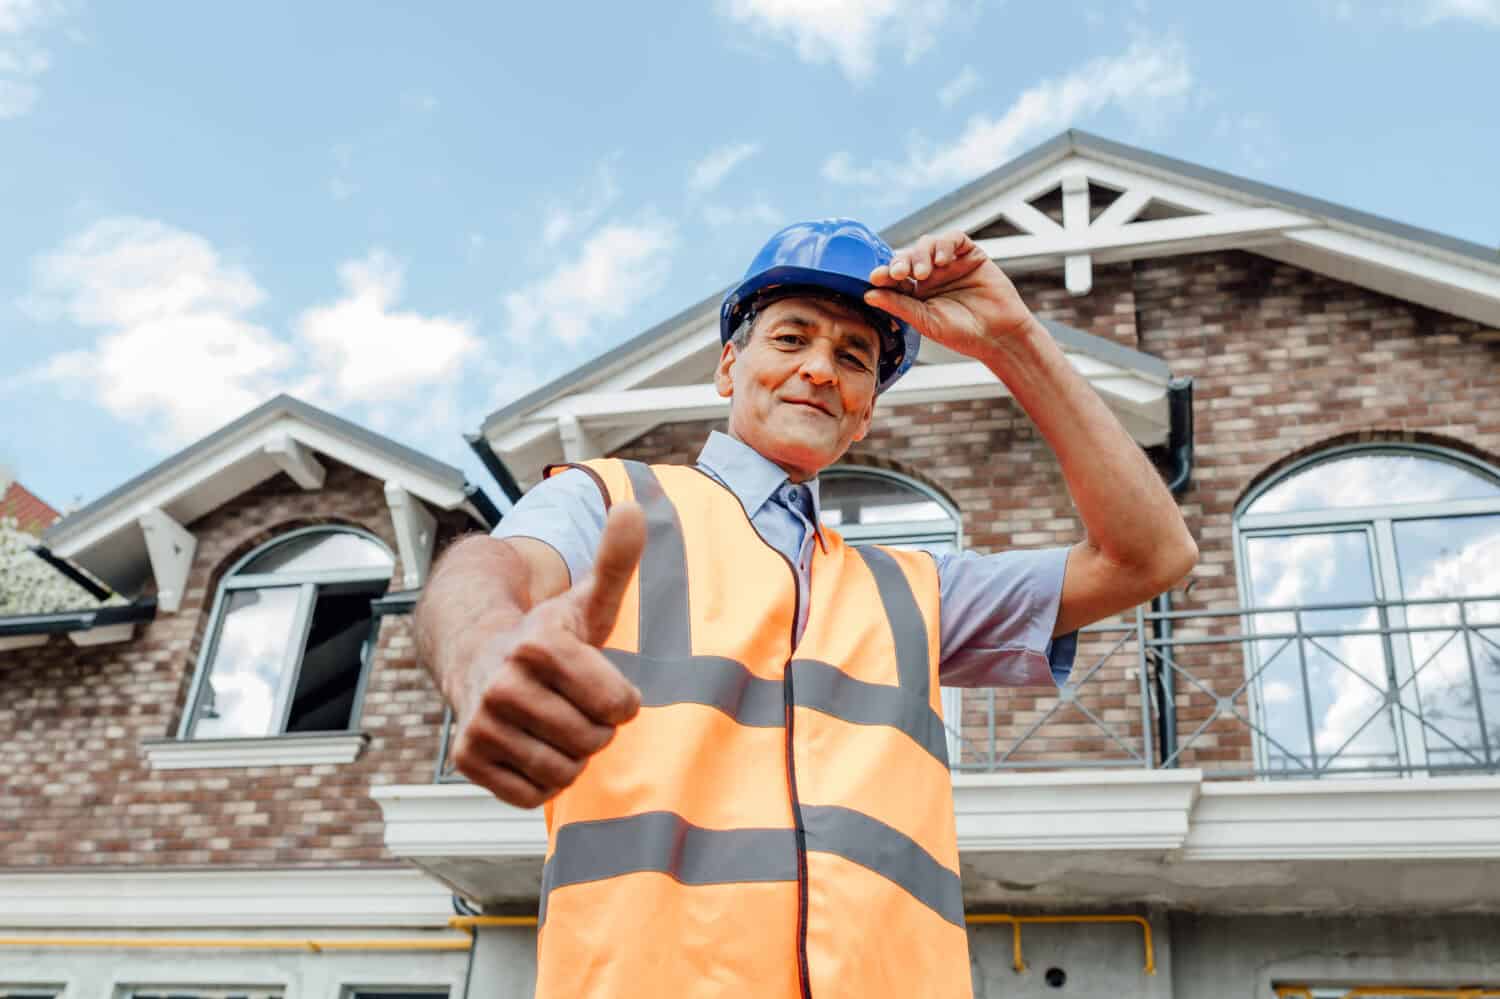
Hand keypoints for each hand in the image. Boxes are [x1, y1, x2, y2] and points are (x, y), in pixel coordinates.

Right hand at [449, 503, 646, 807]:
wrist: (477, 658)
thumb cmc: (547, 636)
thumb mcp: (586, 599)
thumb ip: (616, 560)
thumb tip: (633, 507)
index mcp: (539, 645)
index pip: (619, 704)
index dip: (622, 700)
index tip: (604, 684)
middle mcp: (501, 685)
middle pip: (593, 740)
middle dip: (596, 728)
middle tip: (573, 704)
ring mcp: (479, 724)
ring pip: (565, 772)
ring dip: (571, 755)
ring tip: (553, 724)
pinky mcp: (466, 760)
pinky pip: (534, 796)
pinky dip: (542, 780)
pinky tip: (531, 747)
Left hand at [865, 230, 1041, 361]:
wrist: (999, 335)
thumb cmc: (962, 334)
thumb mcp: (926, 322)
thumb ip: (898, 306)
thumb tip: (868, 295)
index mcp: (915, 293)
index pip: (894, 277)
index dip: (884, 274)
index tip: (876, 278)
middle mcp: (930, 275)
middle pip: (908, 257)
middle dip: (901, 262)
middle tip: (899, 274)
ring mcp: (949, 263)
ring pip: (927, 245)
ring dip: (921, 255)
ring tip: (924, 273)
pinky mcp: (970, 254)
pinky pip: (953, 239)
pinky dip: (945, 245)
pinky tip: (943, 261)